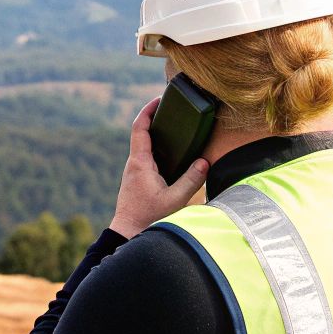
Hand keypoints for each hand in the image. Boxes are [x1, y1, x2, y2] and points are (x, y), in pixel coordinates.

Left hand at [107, 97, 208, 238]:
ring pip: (144, 147)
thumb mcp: (174, 200)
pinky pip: (148, 158)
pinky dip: (158, 150)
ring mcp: (134, 172)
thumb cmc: (148, 218)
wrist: (127, 234)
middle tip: (172, 109)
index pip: (139, 128)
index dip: (147, 110)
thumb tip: (204, 162)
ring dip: (157, 135)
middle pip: (142, 133)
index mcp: (139, 163)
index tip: (158, 99)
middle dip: (156, 119)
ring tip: (176, 127)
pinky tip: (173, 154)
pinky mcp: (138, 181)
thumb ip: (191, 181)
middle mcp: (134, 164)